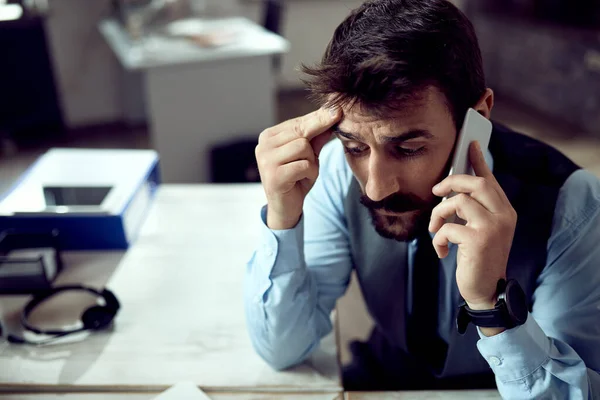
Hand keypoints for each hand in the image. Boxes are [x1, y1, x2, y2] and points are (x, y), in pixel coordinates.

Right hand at [256, 107, 341, 229]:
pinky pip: (303, 165)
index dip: (320, 119)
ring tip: (304, 173)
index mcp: (269, 136)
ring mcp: (266, 160)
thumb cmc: (296, 178)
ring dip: (311, 162)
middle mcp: (263, 145)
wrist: (285, 208)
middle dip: (314, 145)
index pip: (299, 122)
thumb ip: (318, 137)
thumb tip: (333, 114)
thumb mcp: (309, 155)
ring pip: (303, 147)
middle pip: (302, 132)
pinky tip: (301, 180)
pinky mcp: (274, 176)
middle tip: (317, 154)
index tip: (337, 110)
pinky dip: (309, 173)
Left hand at [429, 142, 516, 312]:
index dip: (479, 160)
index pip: (490, 180)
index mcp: (505, 211)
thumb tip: (452, 190)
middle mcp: (503, 215)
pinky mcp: (479, 240)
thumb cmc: (479, 258)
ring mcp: (493, 226)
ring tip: (436, 229)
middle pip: (474, 183)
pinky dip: (439, 238)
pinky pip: (448, 227)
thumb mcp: (480, 231)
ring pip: (457, 202)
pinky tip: (443, 251)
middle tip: (435, 191)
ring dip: (439, 214)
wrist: (487, 290)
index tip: (470, 143)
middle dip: (450, 182)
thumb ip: (472, 210)